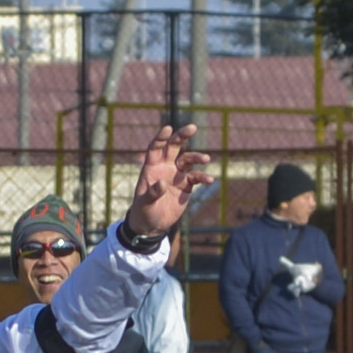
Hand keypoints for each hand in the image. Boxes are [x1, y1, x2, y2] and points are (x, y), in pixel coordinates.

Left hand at [120, 125, 219, 247]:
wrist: (152, 225)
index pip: (155, 148)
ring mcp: (176, 175)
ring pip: (188, 160)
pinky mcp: (186, 186)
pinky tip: (209, 180)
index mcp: (151, 168)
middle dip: (182, 136)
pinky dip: (203, 177)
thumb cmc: (143, 212)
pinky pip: (196, 177)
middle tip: (193, 127)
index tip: (168, 128)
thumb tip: (163, 182)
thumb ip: (153, 193)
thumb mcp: (145, 204)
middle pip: (174, 147)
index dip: (161, 138)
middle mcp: (165, 167)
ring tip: (206, 159)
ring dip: (197, 157)